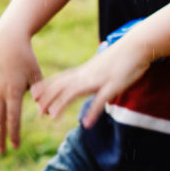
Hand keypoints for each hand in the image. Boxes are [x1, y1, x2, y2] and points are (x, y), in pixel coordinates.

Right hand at [0, 35, 42, 153]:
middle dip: (0, 136)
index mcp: (13, 91)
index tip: (15, 146)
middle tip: (1, 152)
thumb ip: (40, 94)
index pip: (13, 118)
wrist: (8, 40)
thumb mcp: (36, 75)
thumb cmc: (26, 57)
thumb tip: (45, 113)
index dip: (14, 133)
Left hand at [31, 41, 152, 128]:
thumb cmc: (119, 59)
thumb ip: (89, 77)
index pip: (59, 79)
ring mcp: (99, 80)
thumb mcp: (99, 68)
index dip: (46, 88)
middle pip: (62, 86)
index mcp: (83, 71)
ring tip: (52, 116)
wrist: (136, 46)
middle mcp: (86, 75)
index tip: (33, 97)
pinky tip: (86, 124)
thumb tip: (80, 86)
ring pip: (75, 91)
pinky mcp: (113, 85)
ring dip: (62, 103)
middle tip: (37, 112)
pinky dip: (92, 111)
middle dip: (48, 98)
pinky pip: (100, 100)